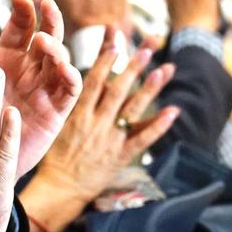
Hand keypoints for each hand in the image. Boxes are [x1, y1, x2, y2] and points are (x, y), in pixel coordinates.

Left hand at [0, 0, 82, 175]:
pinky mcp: (56, 112)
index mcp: (6, 60)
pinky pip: (70, 90)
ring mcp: (44, 90)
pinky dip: (70, 75)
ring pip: (61, 59)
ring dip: (58, 46)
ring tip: (43, 41)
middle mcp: (29, 71)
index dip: (23, 11)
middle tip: (45, 6)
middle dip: (49, 19)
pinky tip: (61, 67)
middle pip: (47, 37)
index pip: (21, 28)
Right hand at [26, 28, 180, 210]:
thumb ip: (74, 101)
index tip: (116, 44)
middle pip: (117, 91)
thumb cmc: (58, 154)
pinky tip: (173, 111)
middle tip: (147, 48)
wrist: (60, 187)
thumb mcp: (61, 123)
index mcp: (78, 115)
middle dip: (133, 68)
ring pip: (132, 110)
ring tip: (164, 70)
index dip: (104, 62)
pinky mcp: (121, 156)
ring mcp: (110, 140)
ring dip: (149, 90)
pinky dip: (159, 125)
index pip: (92, 83)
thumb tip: (82, 75)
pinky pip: (142, 139)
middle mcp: (95, 124)